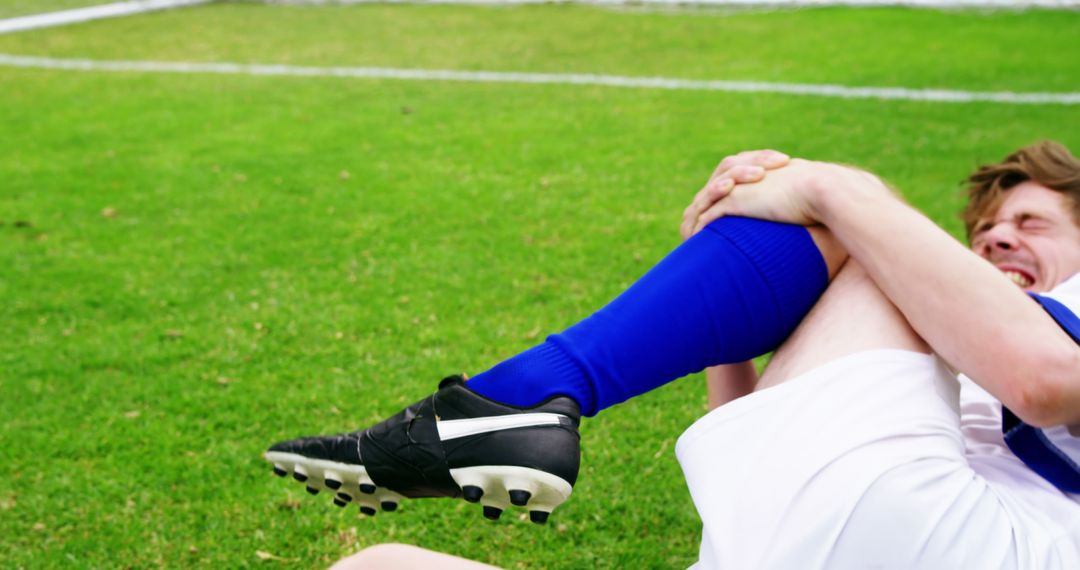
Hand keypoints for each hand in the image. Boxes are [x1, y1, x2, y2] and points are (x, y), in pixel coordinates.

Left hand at [683, 154, 884, 235]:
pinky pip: (707, 217)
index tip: (712, 220)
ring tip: (685, 239)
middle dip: (699, 210)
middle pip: (712, 191)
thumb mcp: (817, 203)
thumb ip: (812, 209)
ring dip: (692, 221)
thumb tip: (829, 228)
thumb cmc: (831, 200)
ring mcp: (741, 187)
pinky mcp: (736, 200)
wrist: (827, 190)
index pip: (733, 183)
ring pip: (704, 203)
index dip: (721, 200)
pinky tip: (692, 243)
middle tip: (689, 229)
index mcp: (763, 175)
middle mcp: (748, 176)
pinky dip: (698, 229)